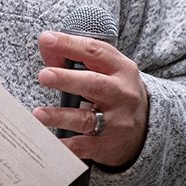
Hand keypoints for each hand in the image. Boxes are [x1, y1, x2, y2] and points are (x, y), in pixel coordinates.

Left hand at [31, 30, 148, 167]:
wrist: (145, 128)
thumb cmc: (116, 90)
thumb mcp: (106, 70)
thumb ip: (78, 57)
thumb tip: (47, 46)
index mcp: (120, 68)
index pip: (94, 51)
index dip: (69, 44)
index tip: (47, 39)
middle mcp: (121, 94)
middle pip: (93, 84)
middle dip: (66, 79)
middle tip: (44, 75)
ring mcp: (117, 121)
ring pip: (86, 118)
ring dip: (61, 116)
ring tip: (39, 114)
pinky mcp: (108, 145)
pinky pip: (84, 146)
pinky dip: (66, 145)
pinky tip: (51, 143)